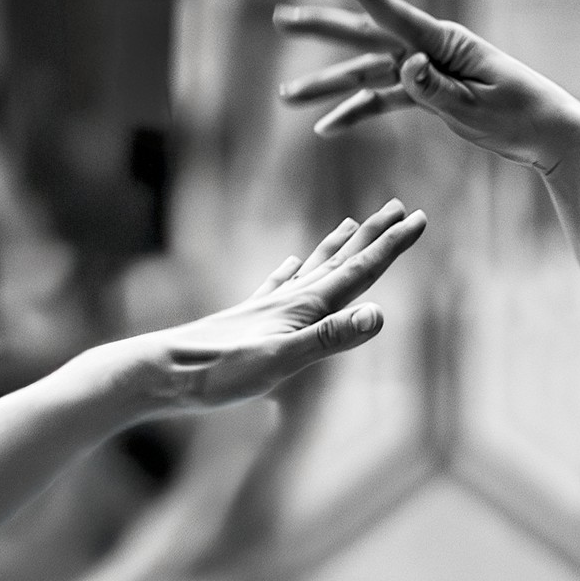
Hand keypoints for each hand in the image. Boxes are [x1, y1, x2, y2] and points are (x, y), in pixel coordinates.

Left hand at [71, 199, 425, 420]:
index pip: (360, 271)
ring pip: (312, 267)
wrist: (159, 372)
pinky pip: (277, 284)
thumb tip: (380, 314)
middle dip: (373, 235)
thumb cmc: (219, 373)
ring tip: (351, 223)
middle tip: (400, 207)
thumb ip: (331, 338)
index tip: (419, 217)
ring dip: (337, 246)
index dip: (391, 245)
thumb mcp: (282, 361)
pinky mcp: (247, 318)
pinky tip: (290, 263)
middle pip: (341, 260)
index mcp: (304, 307)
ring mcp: (266, 306)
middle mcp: (289, 299)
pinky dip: (291, 269)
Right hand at [273, 0, 579, 174]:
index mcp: (445, 43)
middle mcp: (429, 50)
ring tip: (285, 95)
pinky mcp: (428, 94)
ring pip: (367, 75)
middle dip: (321, 29)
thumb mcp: (478, 106)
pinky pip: (384, 100)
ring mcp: (426, 71)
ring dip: (327, 85)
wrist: (547, 134)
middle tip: (280, 20)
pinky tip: (326, 126)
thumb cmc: (520, 115)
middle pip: (366, 37)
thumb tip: (403, 66)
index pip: (397, 16)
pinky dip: (357, 111)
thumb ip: (436, 88)